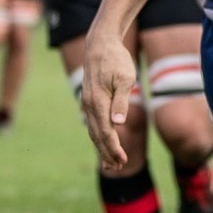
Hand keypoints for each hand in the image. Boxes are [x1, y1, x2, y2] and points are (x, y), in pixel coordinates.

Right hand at [78, 30, 141, 172]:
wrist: (100, 44)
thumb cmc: (116, 60)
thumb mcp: (126, 78)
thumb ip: (122, 100)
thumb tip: (117, 123)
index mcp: (98, 101)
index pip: (106, 131)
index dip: (114, 147)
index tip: (123, 161)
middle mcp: (89, 105)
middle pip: (97, 135)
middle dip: (108, 152)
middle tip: (119, 168)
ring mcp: (87, 103)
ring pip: (93, 130)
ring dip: (102, 147)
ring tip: (111, 163)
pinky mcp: (89, 100)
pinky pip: (93, 123)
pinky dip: (98, 136)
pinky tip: (104, 143)